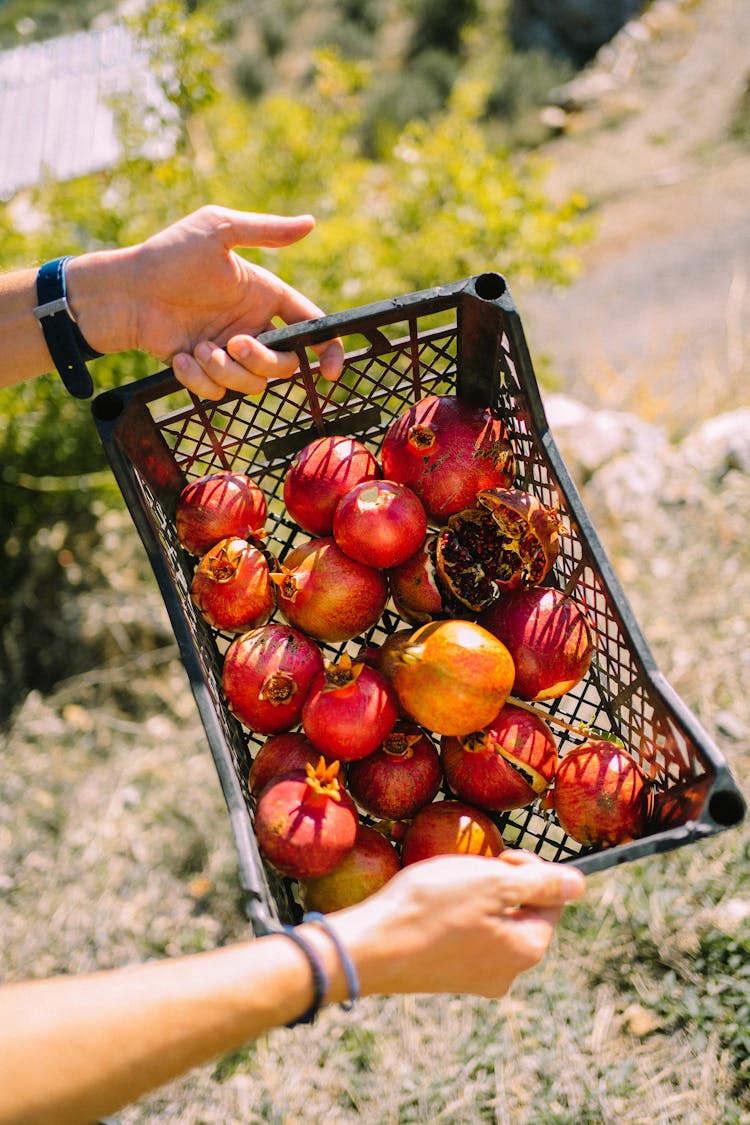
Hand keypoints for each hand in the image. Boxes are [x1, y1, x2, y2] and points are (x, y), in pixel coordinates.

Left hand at [70, 205, 344, 399]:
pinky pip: (217, 393)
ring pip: (252, 384)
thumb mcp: (219, 231)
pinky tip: (179, 357)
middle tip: (233, 343)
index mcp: (263, 295)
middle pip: (284, 364)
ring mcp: (227, 352)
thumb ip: (266, 232)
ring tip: (197, 350)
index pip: (311, 326)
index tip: (331, 371)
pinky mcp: (203, 371)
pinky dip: (198, 379)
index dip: (329, 349)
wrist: (124, 291)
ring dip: (226, 371)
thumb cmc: (169, 255)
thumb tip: (310, 223)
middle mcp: (251, 326)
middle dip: (262, 360)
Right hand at [325, 850, 585, 999]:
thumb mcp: (493, 883)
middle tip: (471, 868)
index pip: (552, 900)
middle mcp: (508, 973)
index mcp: (528, 949)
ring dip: (477, 898)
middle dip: (501, 884)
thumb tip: (579, 885)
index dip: (529, 869)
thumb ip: (541, 883)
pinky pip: (465, 939)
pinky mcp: (447, 978)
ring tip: (447, 884)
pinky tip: (431, 907)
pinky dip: (455, 917)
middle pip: (521, 913)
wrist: (370, 947)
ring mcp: (476, 980)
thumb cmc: (432, 908)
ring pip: (492, 924)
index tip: (499, 856)